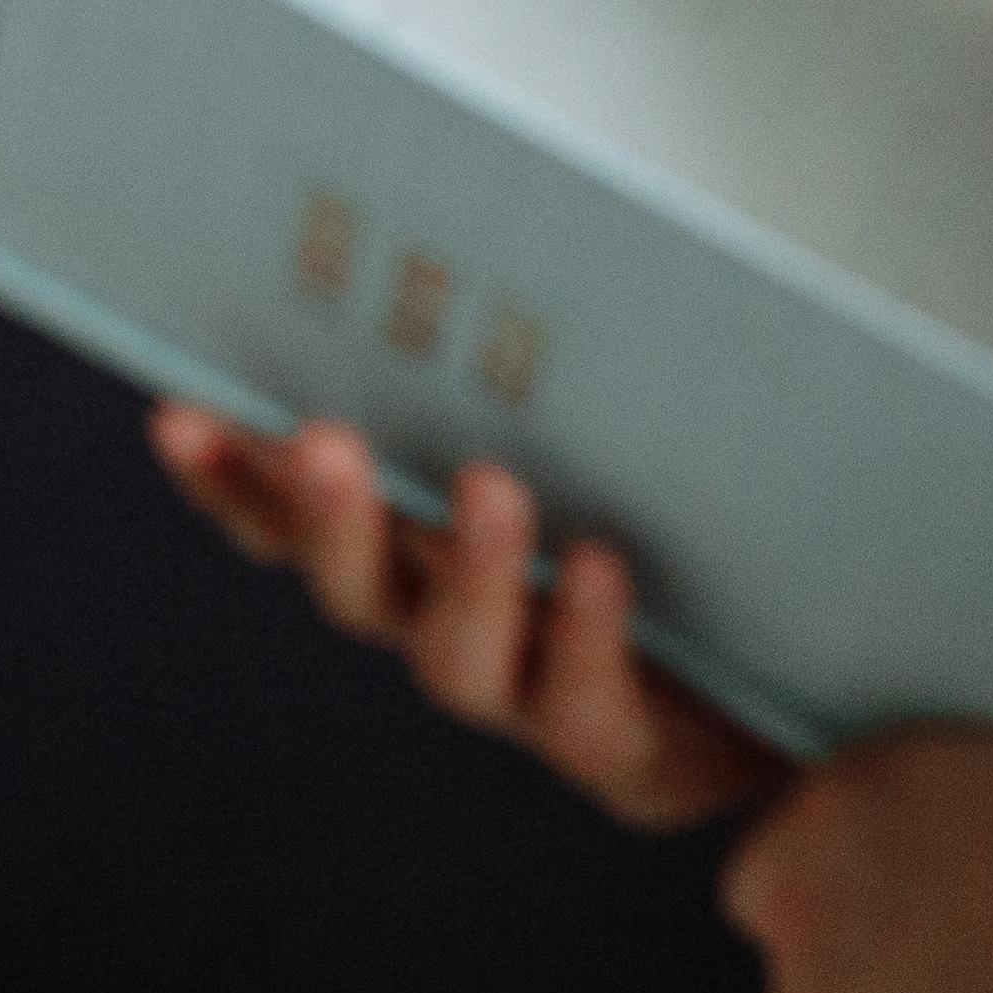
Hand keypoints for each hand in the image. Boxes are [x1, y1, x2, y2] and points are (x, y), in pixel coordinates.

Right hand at [149, 411, 785, 832]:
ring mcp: (534, 698)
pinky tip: (593, 567)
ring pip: (457, 660)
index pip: (294, 522)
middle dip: (330, 518)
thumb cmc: (687, 524)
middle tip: (326, 442)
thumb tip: (474, 239)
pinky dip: (585, 635)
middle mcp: (455, 627)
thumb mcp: (601, 435)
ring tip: (489, 488)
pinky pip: (589, 706)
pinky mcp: (624, 753)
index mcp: (423, 552)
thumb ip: (524, 376)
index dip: (232, 479)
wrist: (814, 674)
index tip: (178, 415)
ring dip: (465, 572)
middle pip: (356, 590)